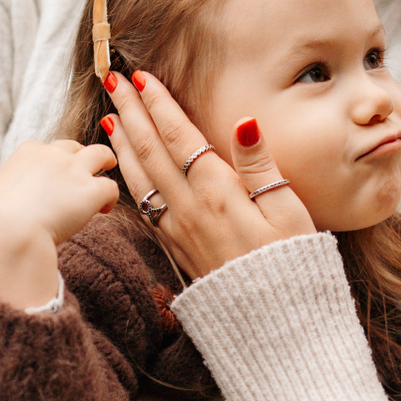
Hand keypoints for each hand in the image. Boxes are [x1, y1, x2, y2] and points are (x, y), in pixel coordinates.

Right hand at [0, 139, 117, 306]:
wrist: (10, 232)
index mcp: (27, 152)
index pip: (48, 148)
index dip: (53, 161)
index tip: (53, 178)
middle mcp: (53, 154)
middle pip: (76, 146)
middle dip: (82, 158)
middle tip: (86, 173)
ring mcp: (74, 170)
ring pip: (102, 155)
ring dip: (106, 165)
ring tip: (106, 177)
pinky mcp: (91, 190)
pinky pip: (111, 188)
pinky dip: (110, 199)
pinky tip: (103, 211)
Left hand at [101, 70, 313, 278]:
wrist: (277, 324)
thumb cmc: (292, 264)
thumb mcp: (289, 211)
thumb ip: (261, 166)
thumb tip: (243, 122)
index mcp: (218, 192)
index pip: (180, 138)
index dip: (159, 104)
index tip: (142, 77)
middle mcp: (190, 208)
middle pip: (152, 151)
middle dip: (131, 112)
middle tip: (112, 80)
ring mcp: (178, 230)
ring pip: (140, 177)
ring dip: (122, 143)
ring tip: (109, 115)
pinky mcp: (176, 248)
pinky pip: (143, 205)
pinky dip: (129, 178)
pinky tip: (124, 168)